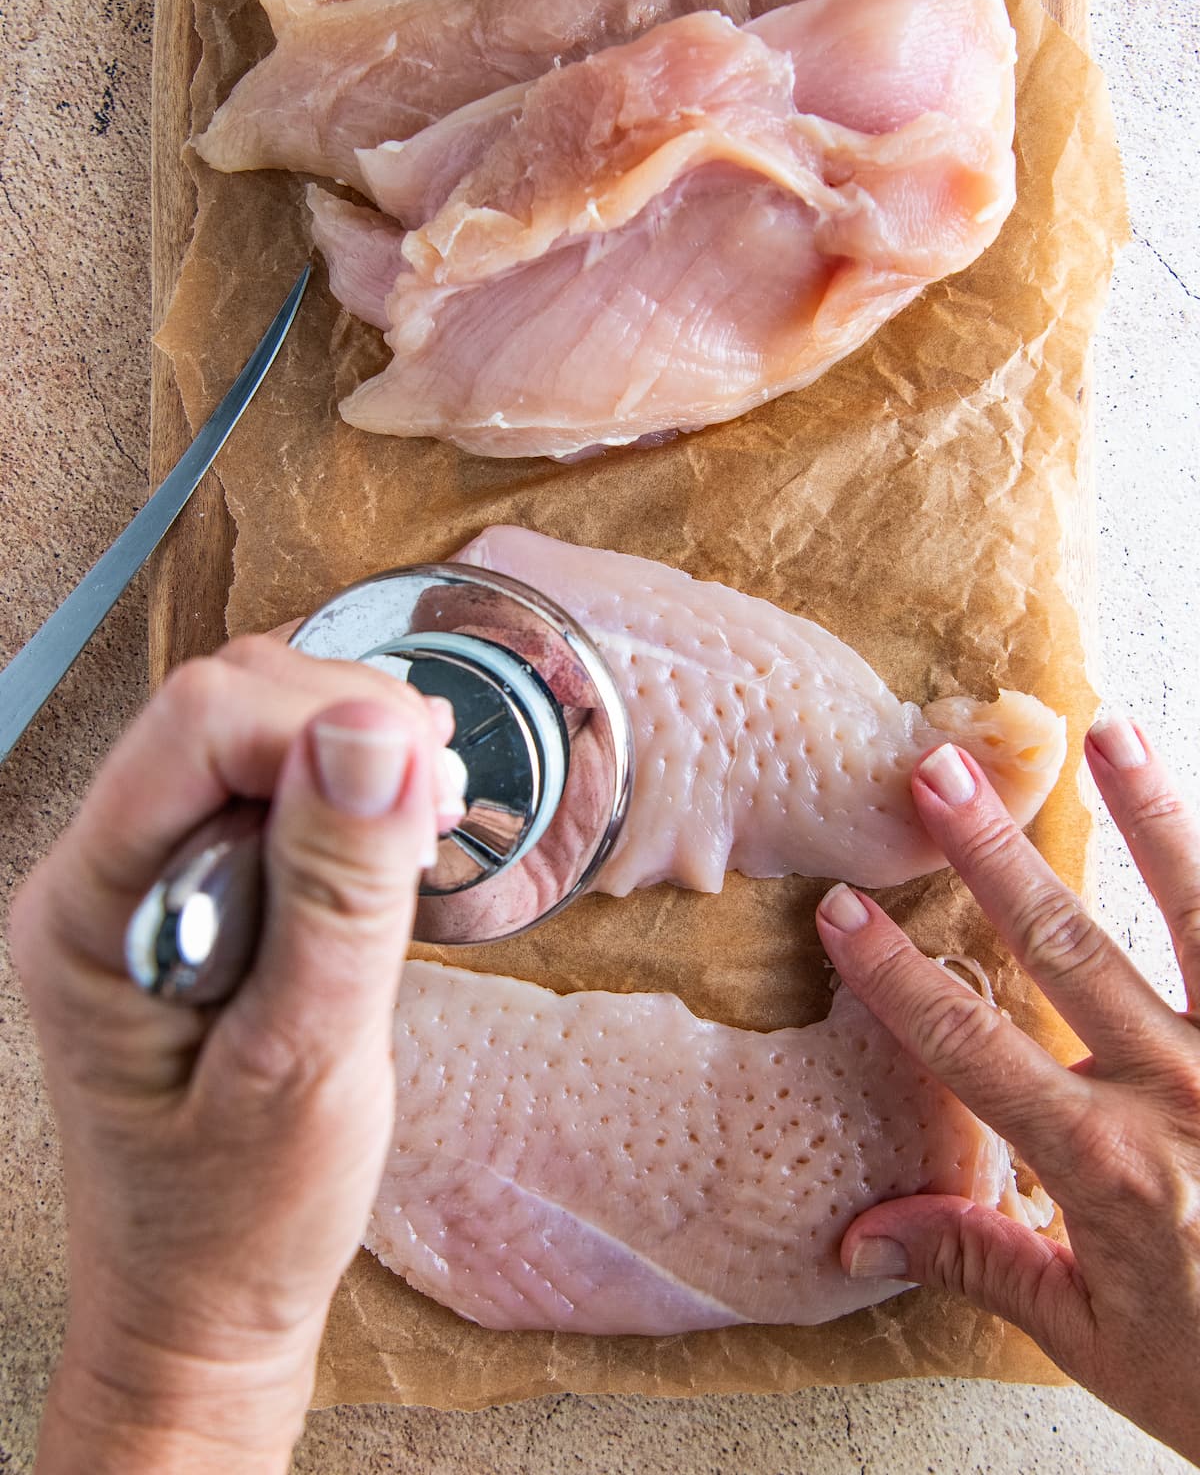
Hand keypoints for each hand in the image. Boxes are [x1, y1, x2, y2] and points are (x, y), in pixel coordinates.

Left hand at [10, 636, 464, 1474]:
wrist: (204, 1307)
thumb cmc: (238, 1221)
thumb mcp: (306, 1067)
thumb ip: (335, 895)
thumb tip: (375, 735)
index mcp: (88, 910)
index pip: (196, 725)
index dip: (322, 720)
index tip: (422, 779)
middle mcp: (102, 872)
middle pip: (222, 704)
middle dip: (346, 723)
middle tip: (435, 805)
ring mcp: (147, 877)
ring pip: (251, 729)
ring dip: (354, 749)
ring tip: (420, 826)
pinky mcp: (198, 889)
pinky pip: (269, 783)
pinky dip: (347, 787)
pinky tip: (391, 838)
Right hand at [815, 717, 1199, 1467]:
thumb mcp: (1096, 1341)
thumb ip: (984, 1264)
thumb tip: (861, 1236)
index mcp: (1110, 1168)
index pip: (973, 1048)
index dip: (898, 976)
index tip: (843, 911)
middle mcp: (1182, 1095)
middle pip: (1068, 951)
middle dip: (992, 856)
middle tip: (942, 773)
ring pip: (1195, 917)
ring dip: (1149, 820)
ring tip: (1110, 737)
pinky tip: (1199, 813)